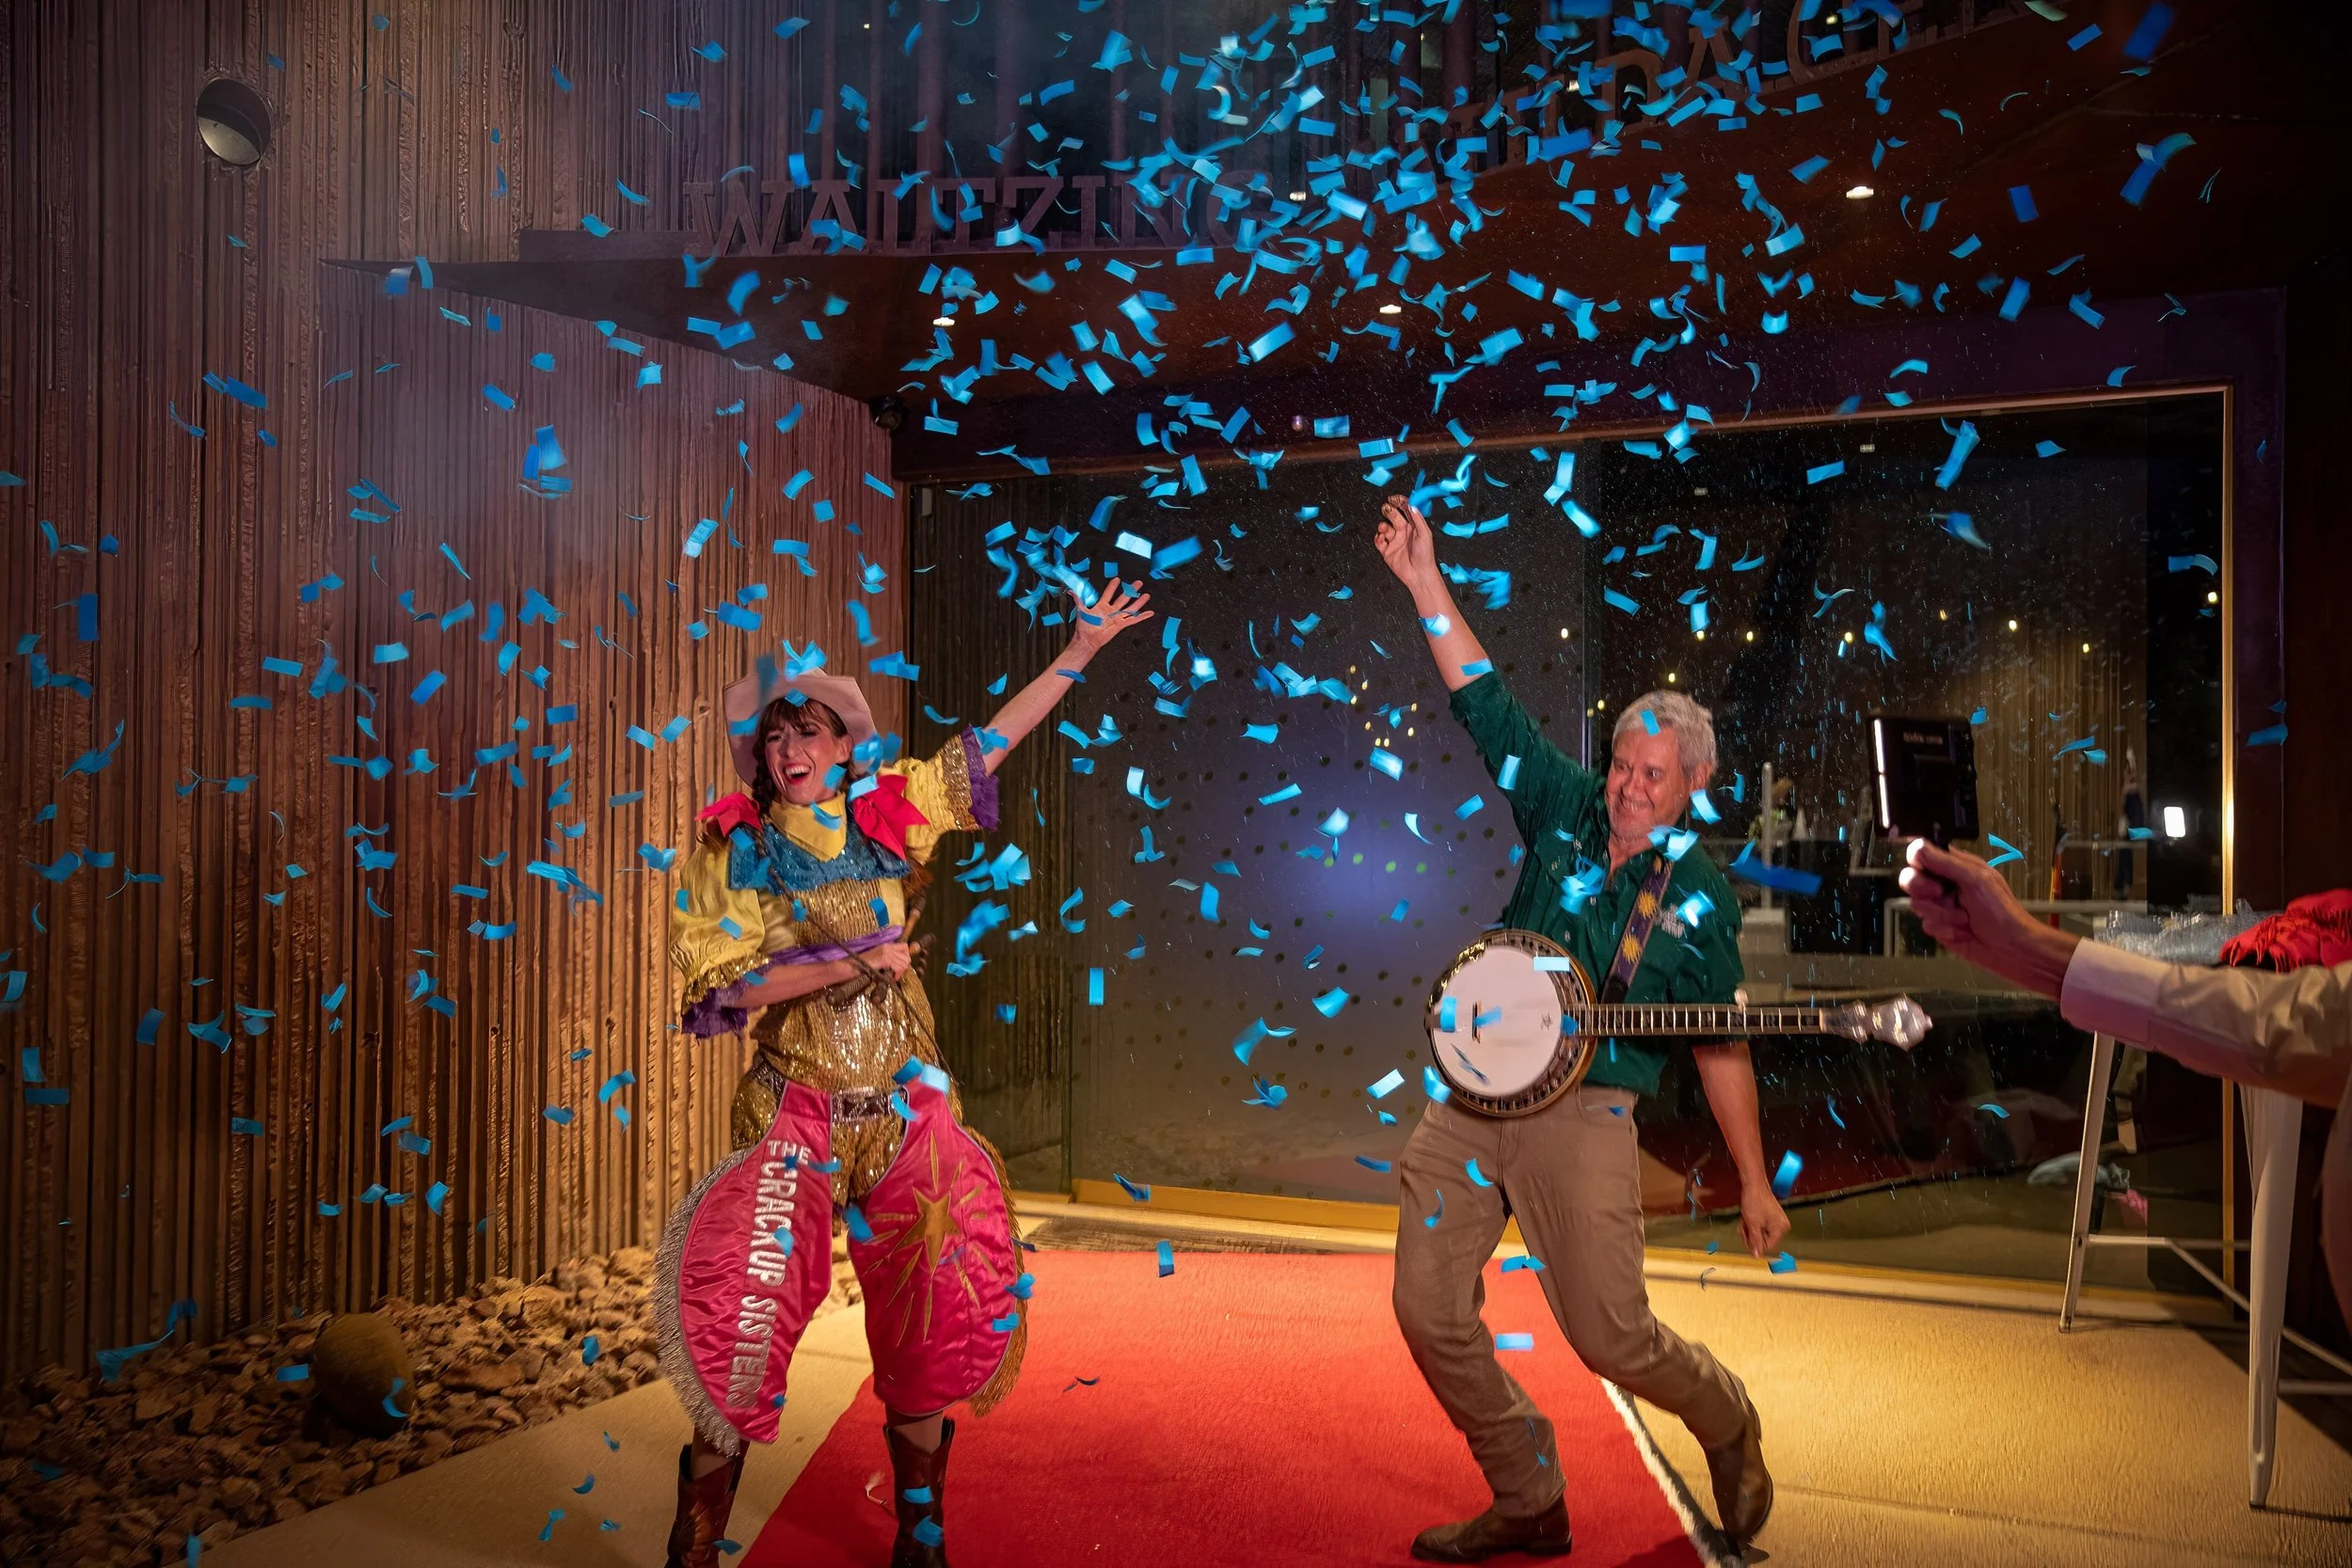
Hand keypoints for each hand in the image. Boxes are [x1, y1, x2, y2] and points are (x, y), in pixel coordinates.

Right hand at [865, 941, 913, 981]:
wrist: (853, 966)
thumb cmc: (863, 965)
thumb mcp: (878, 959)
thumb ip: (889, 959)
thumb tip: (902, 964)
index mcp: (886, 946)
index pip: (905, 946)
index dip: (906, 957)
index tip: (902, 966)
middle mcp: (887, 947)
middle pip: (906, 956)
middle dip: (905, 967)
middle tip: (899, 973)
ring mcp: (886, 953)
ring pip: (904, 962)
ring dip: (901, 971)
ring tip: (895, 976)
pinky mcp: (884, 959)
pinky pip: (898, 967)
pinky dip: (898, 973)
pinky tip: (894, 977)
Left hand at [1070, 579, 1153, 652]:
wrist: (1087, 639)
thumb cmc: (1084, 626)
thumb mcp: (1081, 609)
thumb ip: (1079, 599)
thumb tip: (1072, 590)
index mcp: (1102, 606)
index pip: (1109, 593)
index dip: (1113, 586)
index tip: (1117, 579)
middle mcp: (1111, 611)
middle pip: (1124, 598)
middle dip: (1131, 590)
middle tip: (1138, 582)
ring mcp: (1117, 618)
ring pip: (1131, 608)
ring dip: (1139, 602)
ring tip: (1146, 595)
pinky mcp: (1121, 625)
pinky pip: (1133, 620)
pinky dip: (1142, 617)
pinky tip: (1150, 613)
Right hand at [1375, 495, 1438, 588]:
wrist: (1419, 574)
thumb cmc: (1425, 555)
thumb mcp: (1425, 534)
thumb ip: (1418, 519)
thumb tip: (1412, 505)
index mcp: (1413, 527)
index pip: (1405, 510)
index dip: (1399, 503)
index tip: (1394, 498)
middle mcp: (1403, 532)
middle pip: (1393, 516)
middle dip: (1389, 511)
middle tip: (1387, 508)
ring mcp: (1394, 541)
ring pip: (1384, 528)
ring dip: (1382, 525)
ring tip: (1384, 528)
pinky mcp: (1387, 551)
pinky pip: (1379, 541)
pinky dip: (1378, 538)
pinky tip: (1381, 538)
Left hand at [1739, 1183, 1790, 1258]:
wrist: (1754, 1184)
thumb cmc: (1754, 1202)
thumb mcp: (1753, 1225)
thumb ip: (1755, 1241)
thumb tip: (1757, 1256)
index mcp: (1780, 1229)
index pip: (1767, 1246)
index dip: (1754, 1243)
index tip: (1744, 1235)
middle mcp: (1781, 1226)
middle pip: (1763, 1240)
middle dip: (1750, 1234)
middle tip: (1743, 1226)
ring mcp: (1777, 1221)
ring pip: (1760, 1233)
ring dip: (1749, 1229)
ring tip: (1744, 1220)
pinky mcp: (1771, 1216)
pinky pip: (1760, 1225)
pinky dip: (1752, 1223)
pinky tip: (1746, 1217)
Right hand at [1898, 839, 2077, 997]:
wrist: (2010, 948)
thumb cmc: (2001, 910)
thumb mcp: (1976, 880)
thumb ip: (1946, 863)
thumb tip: (1917, 847)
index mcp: (1954, 866)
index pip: (1921, 853)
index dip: (1916, 860)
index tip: (1924, 870)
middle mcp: (1943, 884)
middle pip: (1910, 878)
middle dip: (1923, 888)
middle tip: (1940, 894)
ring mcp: (1940, 906)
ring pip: (1917, 904)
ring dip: (1941, 914)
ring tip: (1964, 919)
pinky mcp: (1939, 927)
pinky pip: (1927, 925)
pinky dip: (1945, 930)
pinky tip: (1962, 933)